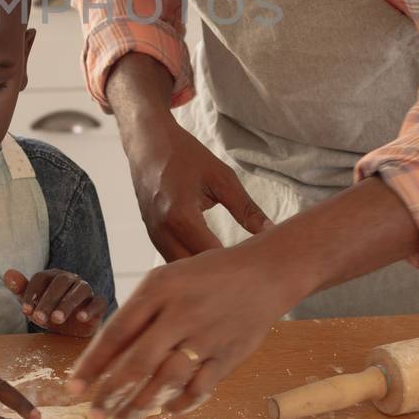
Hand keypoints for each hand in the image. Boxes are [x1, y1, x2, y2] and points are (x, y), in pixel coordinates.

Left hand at [4, 269, 107, 337]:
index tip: (25, 311)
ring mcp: (86, 289)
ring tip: (57, 319)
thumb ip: (21, 289)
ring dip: (67, 304)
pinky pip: (99, 301)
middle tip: (39, 318)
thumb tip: (8, 273)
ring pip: (80, 290)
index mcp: (53, 276)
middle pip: (60, 282)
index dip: (32, 293)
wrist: (71, 330)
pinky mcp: (99, 303)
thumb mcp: (33, 303)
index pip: (41, 277)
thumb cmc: (50, 312)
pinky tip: (81, 318)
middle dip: (48, 300)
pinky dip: (91, 308)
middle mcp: (71, 279)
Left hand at [67, 238, 294, 418]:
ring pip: (166, 381)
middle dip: (111, 393)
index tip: (72, 387)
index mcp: (159, 289)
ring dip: (140, 406)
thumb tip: (106, 355)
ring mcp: (207, 336)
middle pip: (138, 363)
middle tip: (93, 415)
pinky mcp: (229, 355)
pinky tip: (164, 412)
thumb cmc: (205, 276)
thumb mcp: (167, 279)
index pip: (117, 332)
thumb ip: (140, 313)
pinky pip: (199, 389)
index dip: (92, 363)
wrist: (265, 273)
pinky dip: (179, 404)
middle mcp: (181, 313)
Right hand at [125, 116, 267, 259]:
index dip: (234, 264)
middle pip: (193, 271)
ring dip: (202, 272)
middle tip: (245, 271)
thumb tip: (270, 231)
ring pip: (180, 269)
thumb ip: (246, 208)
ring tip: (229, 269)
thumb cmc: (184, 155)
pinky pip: (172, 259)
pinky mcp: (152, 235)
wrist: (148, 143)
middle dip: (218, 274)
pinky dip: (190, 264)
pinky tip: (209, 261)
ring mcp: (154, 236)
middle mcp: (163, 231)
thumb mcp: (221, 178)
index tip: (255, 265)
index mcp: (181, 216)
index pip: (211, 256)